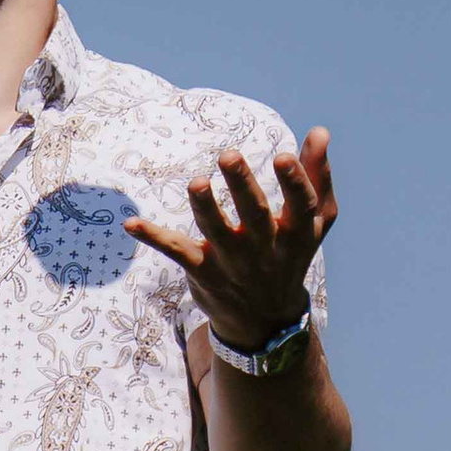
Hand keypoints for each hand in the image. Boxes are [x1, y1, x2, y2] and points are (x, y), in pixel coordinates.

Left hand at [128, 128, 335, 355]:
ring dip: (203, 207)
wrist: (265, 320)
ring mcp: (231, 261)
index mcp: (296, 233)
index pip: (300, 205)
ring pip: (215, 231)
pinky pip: (176, 251)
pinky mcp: (202, 270)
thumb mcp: (313, 221)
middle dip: (241, 186)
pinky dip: (153, 237)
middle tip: (228, 155)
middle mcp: (264, 248)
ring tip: (196, 182)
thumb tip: (320, 131)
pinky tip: (130, 224)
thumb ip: (316, 175)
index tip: (283, 156)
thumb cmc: (290, 254)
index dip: (295, 182)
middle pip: (254, 214)